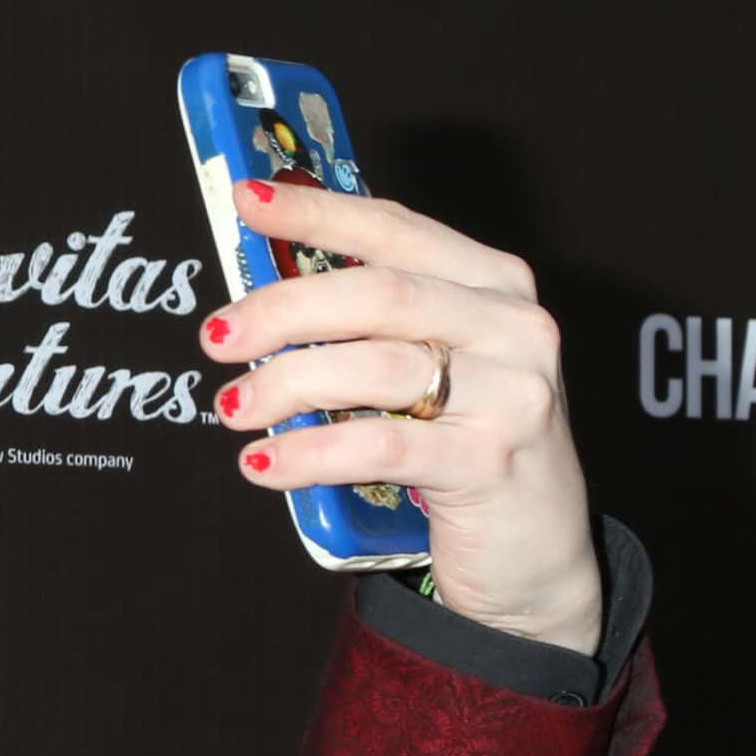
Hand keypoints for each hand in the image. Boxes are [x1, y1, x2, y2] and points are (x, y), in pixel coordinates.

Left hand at [200, 178, 600, 655]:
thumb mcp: (438, 372)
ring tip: (233, 407)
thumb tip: (268, 302)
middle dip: (284, 309)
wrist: (537, 553)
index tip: (248, 202)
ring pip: (377, 366)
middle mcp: (512, 328)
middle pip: (379, 294)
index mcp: (494, 286)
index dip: (319, 211)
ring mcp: (511, 393)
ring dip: (287, 384)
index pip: (397, 230)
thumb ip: (376, 329)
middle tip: (218, 336)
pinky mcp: (491, 461)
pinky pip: (381, 446)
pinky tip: (264, 464)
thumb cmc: (469, 451)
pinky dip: (310, 453)